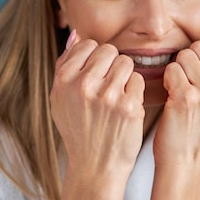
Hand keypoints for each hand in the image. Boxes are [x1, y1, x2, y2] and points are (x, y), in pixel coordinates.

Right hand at [51, 30, 144, 199]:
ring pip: (127, 62)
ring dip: (125, 77)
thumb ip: (66, 65)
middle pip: (110, 50)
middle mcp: (84, 85)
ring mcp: (107, 96)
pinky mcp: (129, 106)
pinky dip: (135, 91)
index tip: (96, 75)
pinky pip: (138, 80)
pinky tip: (126, 106)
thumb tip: (76, 33)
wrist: (95, 166)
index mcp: (64, 80)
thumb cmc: (80, 129)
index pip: (88, 44)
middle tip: (108, 87)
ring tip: (117, 96)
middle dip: (112, 65)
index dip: (96, 58)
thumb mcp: (60, 99)